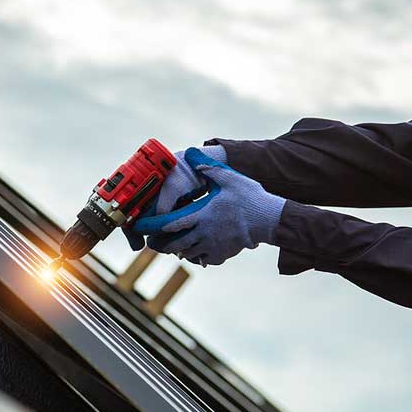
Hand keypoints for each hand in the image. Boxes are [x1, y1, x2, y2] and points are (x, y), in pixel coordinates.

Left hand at [132, 148, 284, 265]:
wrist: (269, 220)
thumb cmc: (249, 198)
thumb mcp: (228, 177)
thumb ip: (207, 167)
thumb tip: (190, 153)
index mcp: (201, 215)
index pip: (169, 224)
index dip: (152, 226)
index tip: (142, 227)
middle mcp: (203, 233)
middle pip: (174, 244)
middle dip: (161, 244)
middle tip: (153, 241)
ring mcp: (213, 246)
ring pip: (186, 253)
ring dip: (178, 250)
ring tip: (173, 245)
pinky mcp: (222, 254)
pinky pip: (203, 259)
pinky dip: (196, 256)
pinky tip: (196, 251)